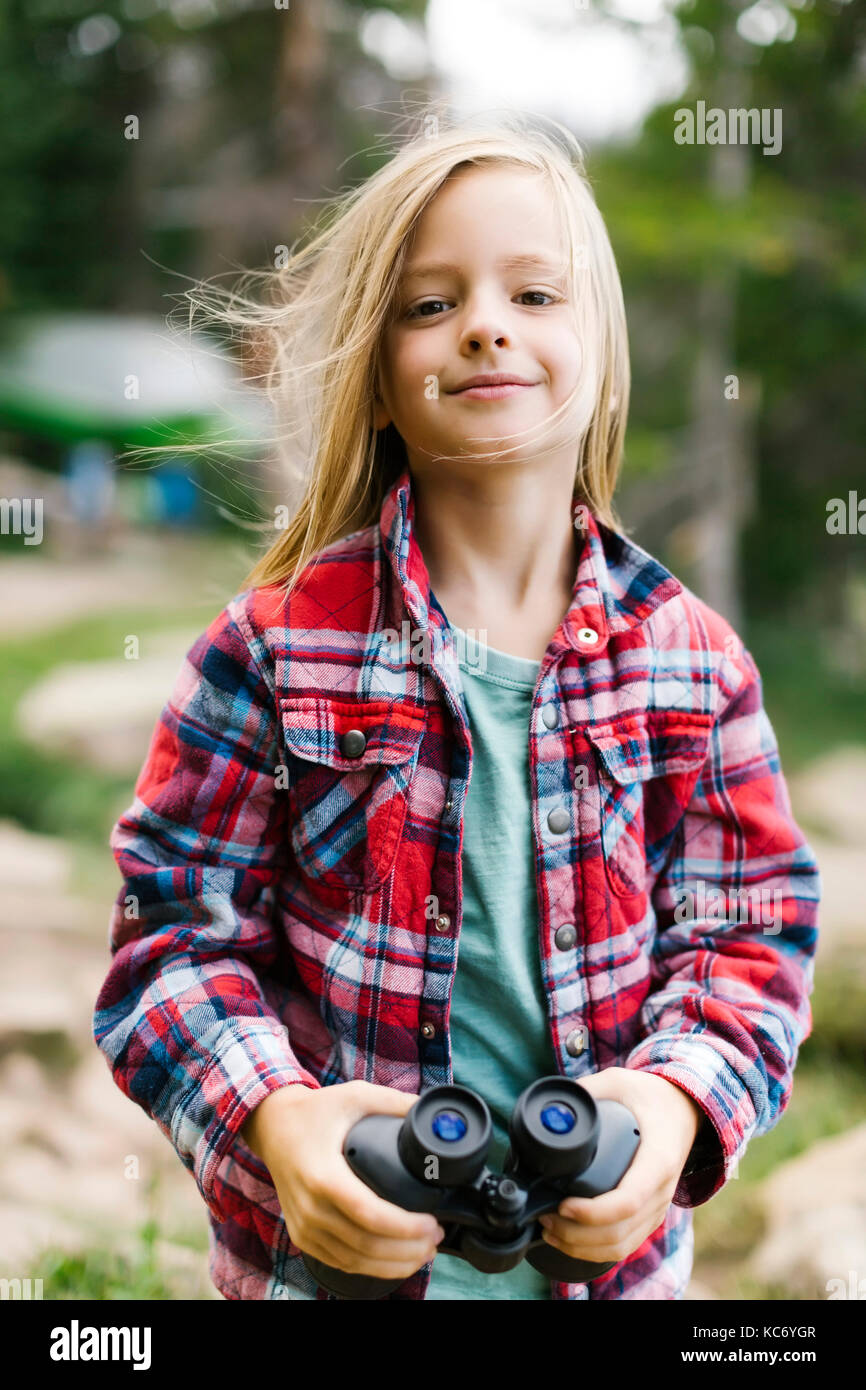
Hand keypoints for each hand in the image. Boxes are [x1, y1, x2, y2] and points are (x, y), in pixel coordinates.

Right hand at [242, 1080, 445, 1280]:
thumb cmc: (315, 1111)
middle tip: (436, 1240)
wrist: (272, 1127)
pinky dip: (371, 1268)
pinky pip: (340, 1262)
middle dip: (408, 1250)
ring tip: (424, 1253)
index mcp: (323, 1175)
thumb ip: (394, 1102)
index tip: (431, 1223)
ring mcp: (304, 1226)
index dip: (404, 1226)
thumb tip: (429, 1111)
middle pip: (365, 1244)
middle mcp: (310, 1207)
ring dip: (394, 1264)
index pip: (368, 1214)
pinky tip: (395, 1261)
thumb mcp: (354, 1095)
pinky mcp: (302, 1236)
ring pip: (354, 1261)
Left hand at [537, 1068, 703, 1266]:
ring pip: (620, 1245)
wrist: (684, 1109)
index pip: (629, 1200)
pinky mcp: (650, 1215)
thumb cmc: (650, 1095)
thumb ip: (587, 1090)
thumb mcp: (620, 1081)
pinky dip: (595, 1251)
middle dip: (575, 1234)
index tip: (563, 1204)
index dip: (593, 1212)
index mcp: (657, 1159)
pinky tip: (569, 1241)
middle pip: (619, 1232)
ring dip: (580, 1245)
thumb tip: (552, 1111)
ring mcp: (658, 1207)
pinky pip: (625, 1245)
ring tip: (548, 1228)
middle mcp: (662, 1190)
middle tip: (543, 1216)